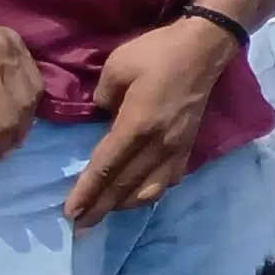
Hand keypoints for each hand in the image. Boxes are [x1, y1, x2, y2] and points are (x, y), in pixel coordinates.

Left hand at [64, 17, 235, 223]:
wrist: (205, 48)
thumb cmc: (157, 53)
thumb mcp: (116, 67)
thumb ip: (102, 99)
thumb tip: (102, 117)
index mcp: (137, 125)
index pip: (106, 167)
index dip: (87, 192)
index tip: (70, 212)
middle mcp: (158, 144)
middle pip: (125, 186)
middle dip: (100, 208)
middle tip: (80, 226)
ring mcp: (176, 148)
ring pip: (150, 190)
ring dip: (126, 205)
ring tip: (107, 211)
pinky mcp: (188, 145)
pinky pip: (168, 179)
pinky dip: (151, 192)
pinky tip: (140, 193)